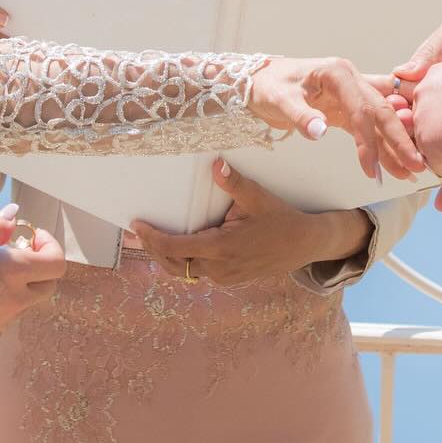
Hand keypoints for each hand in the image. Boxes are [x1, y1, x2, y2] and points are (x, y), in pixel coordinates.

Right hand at [0, 203, 65, 335]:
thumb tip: (14, 215)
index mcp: (13, 272)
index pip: (56, 265)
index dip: (51, 247)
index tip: (33, 237)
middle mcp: (13, 299)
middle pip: (49, 286)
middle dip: (42, 267)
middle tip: (22, 250)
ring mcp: (1, 318)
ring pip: (30, 301)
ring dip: (25, 283)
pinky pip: (9, 312)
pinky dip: (8, 297)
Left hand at [131, 159, 371, 286]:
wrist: (305, 244)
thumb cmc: (280, 219)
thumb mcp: (258, 198)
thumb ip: (234, 183)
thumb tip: (216, 164)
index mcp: (222, 248)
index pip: (176, 249)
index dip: (153, 238)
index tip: (137, 225)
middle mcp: (220, 268)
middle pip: (174, 265)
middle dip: (152, 249)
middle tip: (136, 232)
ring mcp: (225, 277)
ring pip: (185, 273)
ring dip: (166, 259)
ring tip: (148, 240)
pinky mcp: (230, 279)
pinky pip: (198, 274)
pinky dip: (182, 263)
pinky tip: (175, 249)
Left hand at [247, 57, 425, 180]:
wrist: (257, 82)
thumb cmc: (268, 86)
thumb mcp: (278, 100)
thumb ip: (301, 116)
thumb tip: (319, 132)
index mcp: (337, 72)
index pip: (361, 107)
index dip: (369, 139)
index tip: (371, 169)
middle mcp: (350, 79)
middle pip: (380, 110)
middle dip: (399, 139)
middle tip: (415, 165)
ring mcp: (351, 92)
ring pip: (380, 119)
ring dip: (395, 145)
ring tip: (410, 171)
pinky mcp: (346, 108)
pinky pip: (369, 127)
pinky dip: (381, 145)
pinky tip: (394, 165)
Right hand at [409, 60, 441, 206]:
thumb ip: (433, 51)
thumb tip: (403, 72)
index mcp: (438, 75)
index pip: (411, 101)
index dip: (401, 117)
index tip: (396, 129)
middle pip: (426, 131)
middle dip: (417, 150)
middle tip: (413, 164)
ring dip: (441, 169)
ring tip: (437, 186)